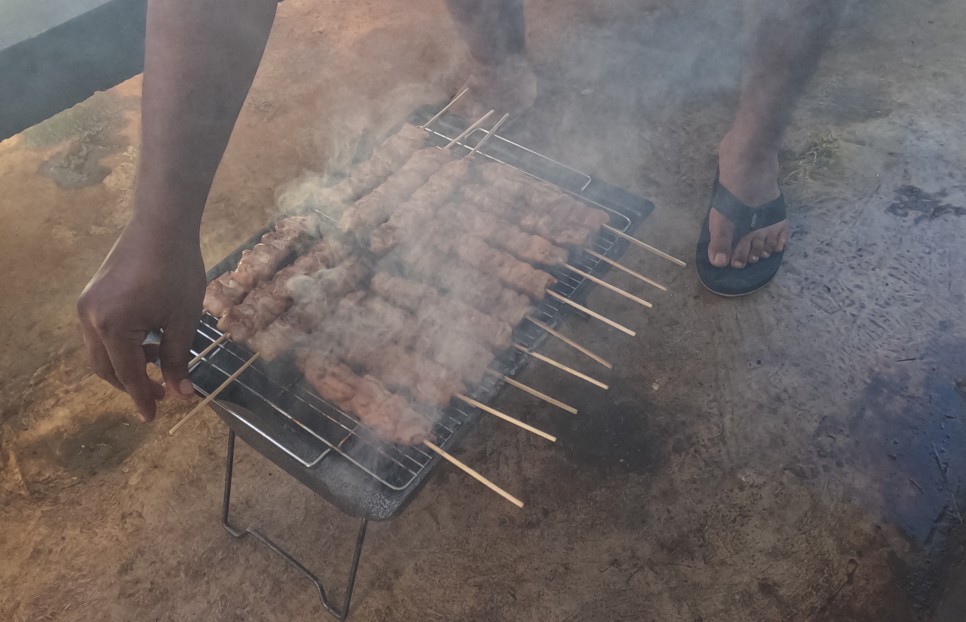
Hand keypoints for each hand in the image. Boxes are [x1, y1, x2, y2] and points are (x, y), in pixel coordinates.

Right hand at [77, 217, 205, 421]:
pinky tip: (149, 339)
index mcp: (112, 327)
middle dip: (132, 384)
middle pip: (106, 367)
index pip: (127, 374)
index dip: (142, 397)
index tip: (152, 418)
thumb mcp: (183, 319)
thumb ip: (177, 359)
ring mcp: (87, 306)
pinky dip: (121, 345)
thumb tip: (180, 393)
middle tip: (162, 392)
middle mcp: (90, 318)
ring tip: (160, 361)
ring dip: (127, 364)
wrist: (161, 225)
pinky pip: (101, 333)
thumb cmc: (177, 270)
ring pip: (101, 351)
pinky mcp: (92, 296)